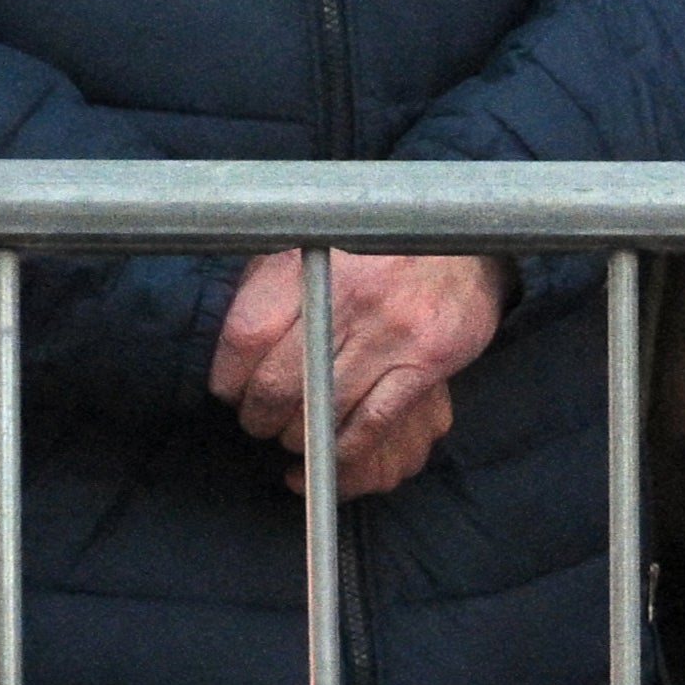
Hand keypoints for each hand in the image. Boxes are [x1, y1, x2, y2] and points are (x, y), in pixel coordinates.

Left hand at [214, 250, 508, 498]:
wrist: (456, 238)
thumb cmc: (367, 248)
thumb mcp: (307, 244)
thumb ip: (267, 286)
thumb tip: (232, 347)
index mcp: (310, 264)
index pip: (246, 337)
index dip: (228, 377)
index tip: (230, 391)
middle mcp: (350, 297)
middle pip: (278, 383)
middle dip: (258, 416)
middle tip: (260, 418)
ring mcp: (392, 331)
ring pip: (321, 410)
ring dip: (297, 436)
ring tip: (294, 432)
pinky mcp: (428, 359)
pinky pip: (372, 423)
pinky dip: (344, 447)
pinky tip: (332, 446)